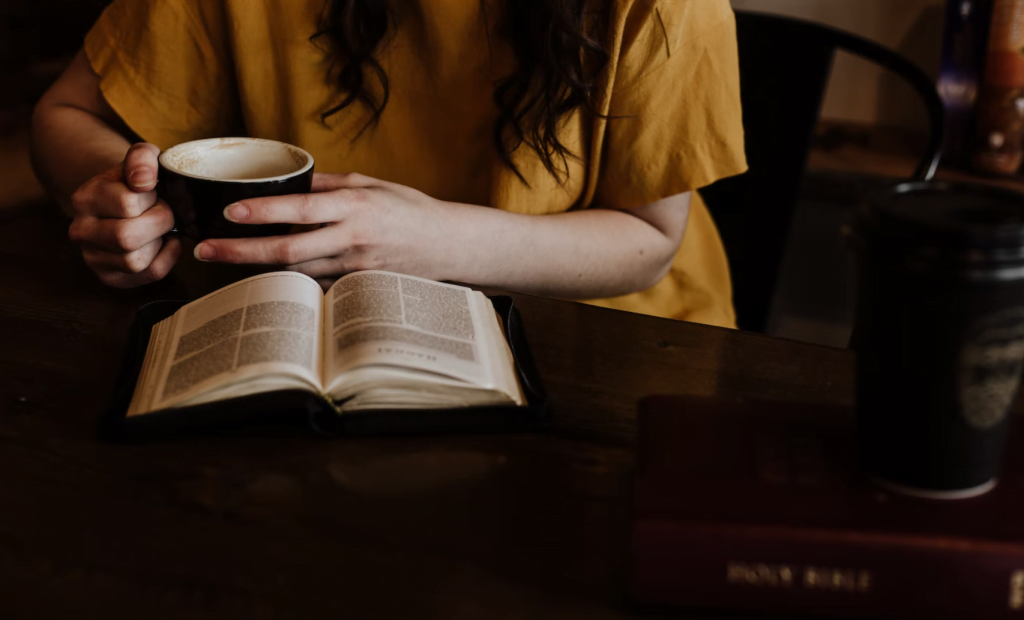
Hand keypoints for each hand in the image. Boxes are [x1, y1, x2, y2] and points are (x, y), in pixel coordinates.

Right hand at [68, 143, 180, 286]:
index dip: (152, 198)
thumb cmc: (136, 182)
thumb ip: (142, 158)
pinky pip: (149, 274)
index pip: (127, 204)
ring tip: (160, 228)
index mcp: (84, 199)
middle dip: (159, 223)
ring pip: (135, 261)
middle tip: (165, 212)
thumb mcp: (140, 159)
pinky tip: (165, 242)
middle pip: (126, 237)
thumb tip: (143, 180)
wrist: (124, 202)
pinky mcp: (110, 277)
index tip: (153, 193)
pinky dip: (168, 258)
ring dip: (159, 242)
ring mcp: (92, 258)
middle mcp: (81, 231)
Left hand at [192, 173, 458, 286]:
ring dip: (257, 269)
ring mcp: (355, 268)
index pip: (301, 208)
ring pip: (296, 272)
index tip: (230, 212)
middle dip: (241, 251)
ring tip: (222, 262)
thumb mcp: (372, 183)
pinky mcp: (357, 287)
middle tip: (205, 251)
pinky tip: (264, 277)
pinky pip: (315, 286)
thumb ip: (329, 183)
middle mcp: (353, 238)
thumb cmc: (410, 209)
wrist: (448, 246)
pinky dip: (289, 281)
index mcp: (355, 205)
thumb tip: (287, 180)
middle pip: (288, 249)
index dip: (263, 212)